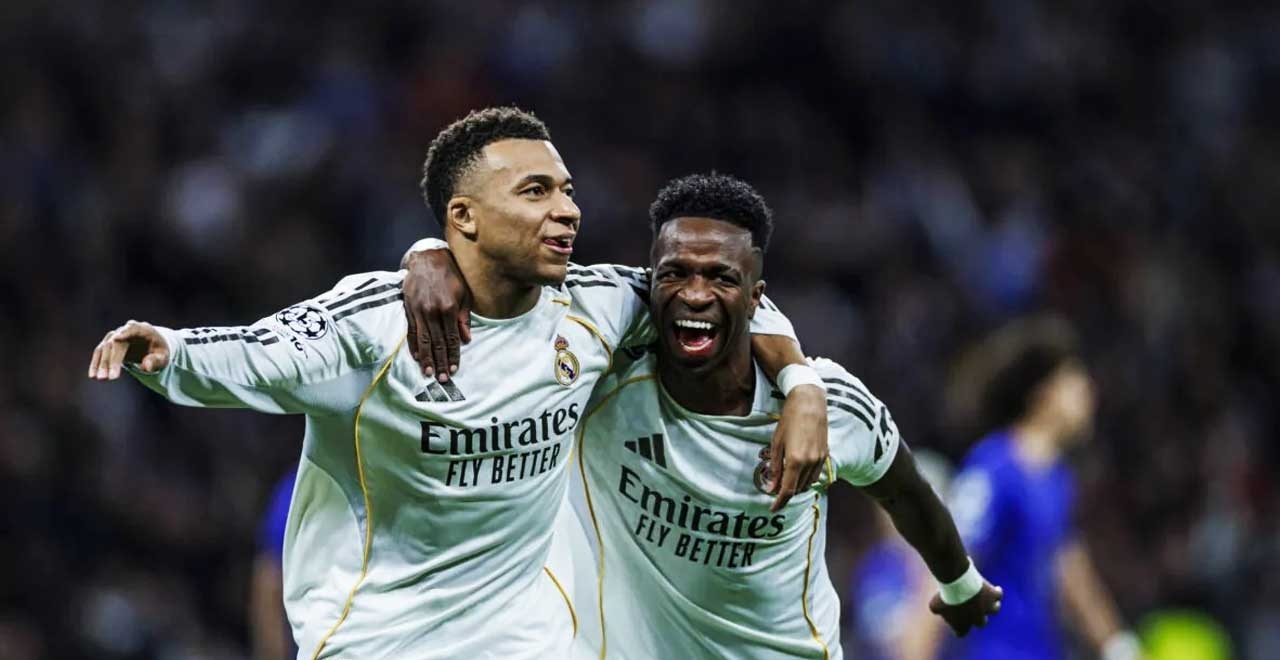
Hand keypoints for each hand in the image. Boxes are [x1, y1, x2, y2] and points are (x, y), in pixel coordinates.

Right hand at [88, 321, 169, 379]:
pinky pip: (100, 353)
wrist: (152, 346)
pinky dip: (96, 364)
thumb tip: (145, 367)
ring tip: (101, 379)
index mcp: (143, 329)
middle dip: (111, 360)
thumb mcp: (163, 357)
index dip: (125, 333)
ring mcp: (115, 336)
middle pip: (116, 343)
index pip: (133, 328)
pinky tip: (93, 375)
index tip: (117, 338)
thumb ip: (156, 361)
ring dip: (102, 363)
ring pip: (105, 348)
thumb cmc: (159, 351)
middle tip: (109, 377)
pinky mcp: (108, 344)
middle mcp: (126, 330)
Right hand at [403, 247, 471, 381]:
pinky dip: (413, 345)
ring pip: (423, 340)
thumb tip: (467, 340)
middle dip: (441, 362)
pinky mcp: (409, 309)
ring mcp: (419, 311)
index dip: (453, 355)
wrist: (427, 259)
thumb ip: (464, 317)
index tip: (455, 369)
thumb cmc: (451, 275)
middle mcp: (432, 312)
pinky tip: (416, 357)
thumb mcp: (464, 294)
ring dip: (426, 359)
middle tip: (443, 379)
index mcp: (448, 308)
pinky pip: (411, 332)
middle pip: (437, 343)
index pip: (452, 338)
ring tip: (429, 373)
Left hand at [766, 384, 827, 511]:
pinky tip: (798, 472)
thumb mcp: (776, 443)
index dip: (779, 502)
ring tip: (786, 480)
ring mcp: (820, 459)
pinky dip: (806, 478)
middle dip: (786, 493)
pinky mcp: (825, 455)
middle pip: (798, 489)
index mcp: (796, 460)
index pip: (788, 490)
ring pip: (808, 484)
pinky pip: (816, 475)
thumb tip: (771, 486)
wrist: (810, 403)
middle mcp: (810, 463)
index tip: (773, 509)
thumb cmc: (789, 420)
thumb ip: (775, 467)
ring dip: (797, 486)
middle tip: (775, 489)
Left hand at [930, 582, 1002, 636]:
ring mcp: (988, 607)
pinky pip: (998, 595)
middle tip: (973, 609)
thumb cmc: (945, 596)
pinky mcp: (993, 595)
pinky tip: (995, 589)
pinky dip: (997, 592)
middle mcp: (978, 619)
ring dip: (992, 606)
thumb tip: (936, 609)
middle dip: (978, 617)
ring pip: (994, 609)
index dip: (959, 628)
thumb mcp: (934, 605)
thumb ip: (936, 609)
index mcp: (963, 626)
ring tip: (989, 600)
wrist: (958, 585)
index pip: (962, 633)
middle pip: (981, 622)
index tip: (957, 622)